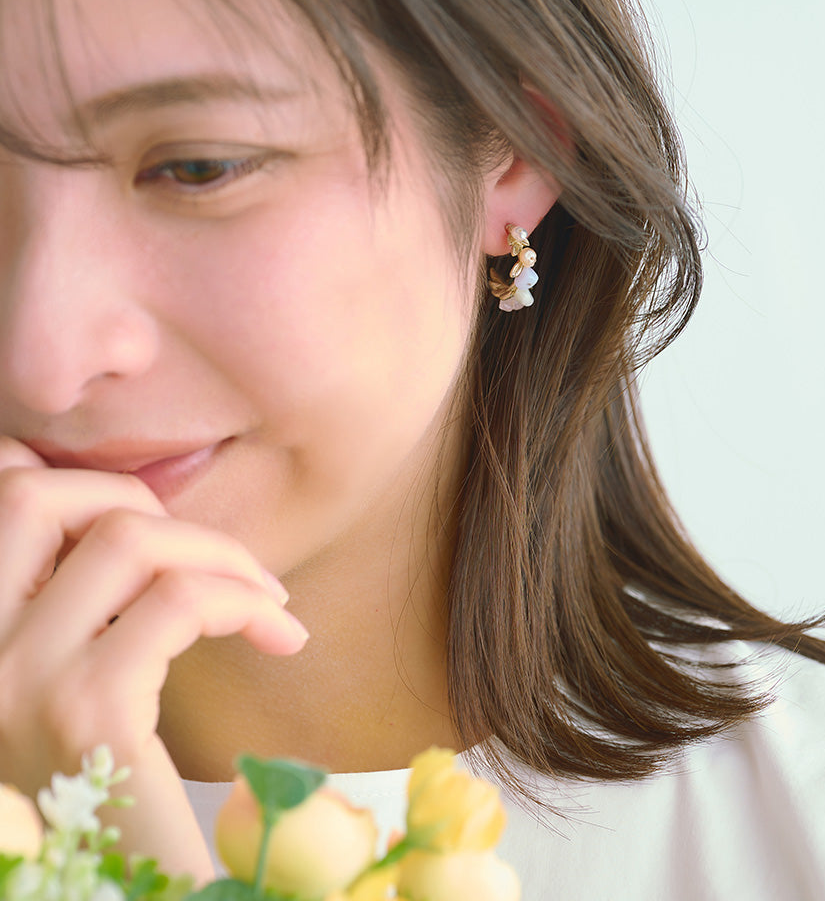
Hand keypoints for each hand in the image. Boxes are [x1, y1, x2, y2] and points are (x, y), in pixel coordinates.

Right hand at [0, 436, 307, 876]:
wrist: (124, 897)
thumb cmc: (110, 804)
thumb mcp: (62, 693)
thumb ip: (70, 614)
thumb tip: (119, 526)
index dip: (67, 480)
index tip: (152, 522)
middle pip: (39, 496)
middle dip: (147, 504)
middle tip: (215, 558)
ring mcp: (11, 684)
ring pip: (126, 537)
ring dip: (220, 551)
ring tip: (268, 596)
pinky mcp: (88, 716)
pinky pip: (182, 602)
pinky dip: (248, 601)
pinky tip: (282, 635)